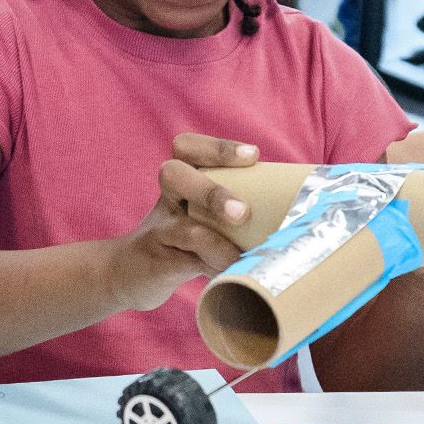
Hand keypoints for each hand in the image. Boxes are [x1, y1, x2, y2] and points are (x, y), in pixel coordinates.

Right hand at [110, 134, 265, 312]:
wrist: (129, 275)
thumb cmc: (182, 242)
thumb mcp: (203, 218)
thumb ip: (235, 212)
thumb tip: (295, 217)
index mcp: (181, 181)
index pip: (187, 147)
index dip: (218, 148)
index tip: (254, 156)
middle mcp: (166, 199)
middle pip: (173, 174)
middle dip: (211, 190)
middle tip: (242, 212)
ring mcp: (158, 230)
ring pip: (180, 226)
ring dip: (214, 239)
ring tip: (241, 254)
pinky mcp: (156, 262)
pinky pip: (182, 260)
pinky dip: (209, 265)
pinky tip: (231, 272)